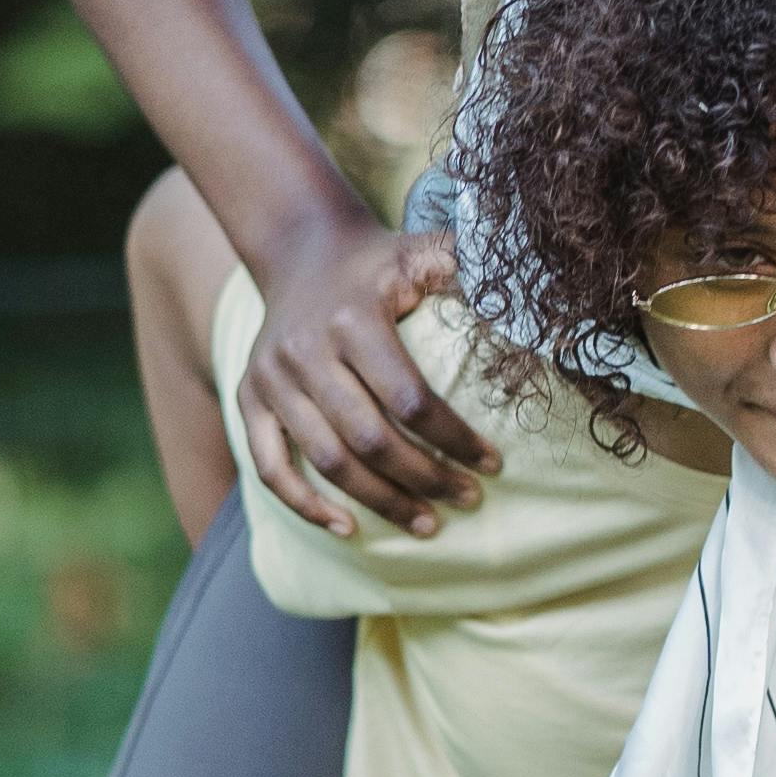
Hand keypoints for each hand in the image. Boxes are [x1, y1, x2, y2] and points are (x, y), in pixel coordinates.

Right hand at [238, 212, 495, 536]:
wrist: (301, 249)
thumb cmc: (380, 262)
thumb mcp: (423, 250)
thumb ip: (467, 268)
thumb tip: (527, 299)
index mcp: (352, 319)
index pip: (409, 398)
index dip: (453, 439)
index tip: (492, 464)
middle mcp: (304, 351)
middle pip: (368, 438)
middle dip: (424, 479)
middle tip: (467, 501)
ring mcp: (271, 379)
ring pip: (325, 460)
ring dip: (379, 502)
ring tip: (427, 524)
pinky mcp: (248, 397)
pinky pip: (269, 466)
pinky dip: (304, 504)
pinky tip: (347, 527)